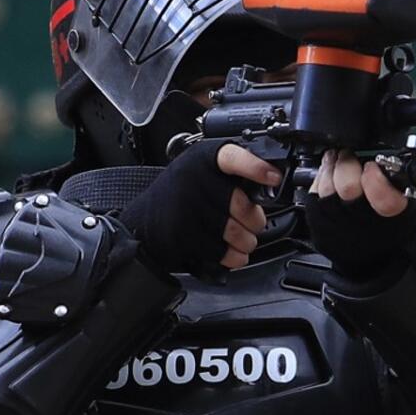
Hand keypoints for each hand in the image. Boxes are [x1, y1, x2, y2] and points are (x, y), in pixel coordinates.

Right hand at [121, 141, 278, 274]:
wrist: (142, 224)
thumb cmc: (179, 198)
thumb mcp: (201, 174)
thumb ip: (231, 177)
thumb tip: (269, 188)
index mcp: (202, 158)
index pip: (232, 157)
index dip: (256, 168)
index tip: (274, 177)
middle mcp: (193, 180)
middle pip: (242, 205)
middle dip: (255, 221)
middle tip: (254, 223)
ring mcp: (186, 208)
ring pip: (235, 232)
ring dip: (246, 242)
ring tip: (242, 239)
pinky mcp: (183, 234)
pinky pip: (221, 251)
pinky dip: (232, 257)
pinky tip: (230, 252)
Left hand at [305, 149, 415, 278]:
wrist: (370, 260)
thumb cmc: (389, 229)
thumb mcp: (409, 207)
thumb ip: (400, 183)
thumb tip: (385, 162)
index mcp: (391, 217)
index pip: (381, 195)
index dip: (374, 175)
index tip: (372, 167)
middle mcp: (362, 225)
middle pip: (347, 186)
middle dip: (347, 164)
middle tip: (349, 155)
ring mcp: (337, 227)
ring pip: (326, 188)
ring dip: (330, 167)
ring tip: (336, 159)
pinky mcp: (319, 227)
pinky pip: (313, 195)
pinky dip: (319, 179)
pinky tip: (327, 173)